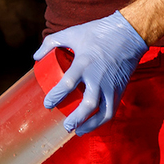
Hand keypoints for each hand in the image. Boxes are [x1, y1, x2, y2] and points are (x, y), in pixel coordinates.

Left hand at [33, 10, 148, 134]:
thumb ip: (51, 42)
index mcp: (84, 63)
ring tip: (78, 131)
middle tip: (65, 125)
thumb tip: (35, 57)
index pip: (67, 84)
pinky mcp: (120, 88)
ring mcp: (111, 84)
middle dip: (75, 119)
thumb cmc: (98, 32)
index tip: (48, 104)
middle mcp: (98, 77)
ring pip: (102, 111)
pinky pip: (112, 109)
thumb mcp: (72, 33)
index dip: (55, 96)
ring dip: (91, 125)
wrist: (128, 33)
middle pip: (87, 105)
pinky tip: (94, 124)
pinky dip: (103, 120)